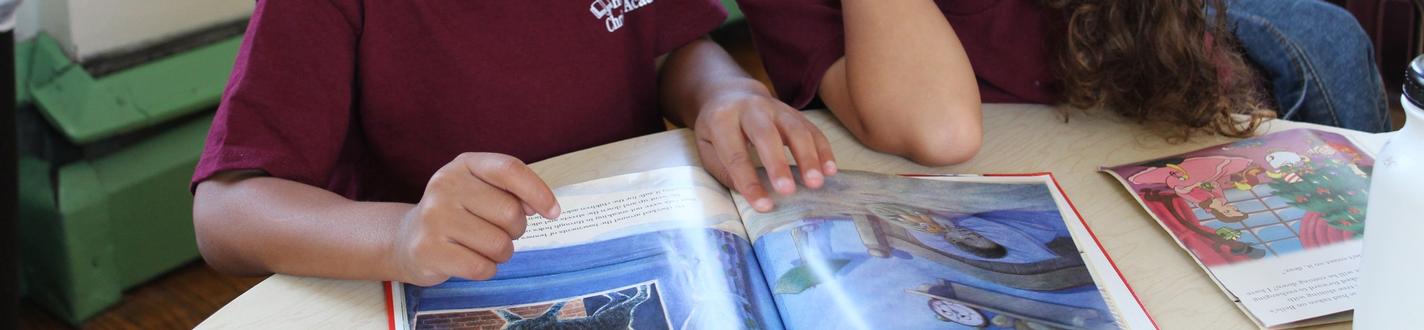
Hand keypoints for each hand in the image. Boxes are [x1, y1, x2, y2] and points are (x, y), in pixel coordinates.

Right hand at [388, 153, 559, 285]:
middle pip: (509, 212)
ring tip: (482, 247)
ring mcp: (434, 218)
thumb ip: (512, 191)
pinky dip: (486, 269)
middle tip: (498, 231)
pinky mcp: (428, 250)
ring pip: (498, 244)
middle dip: (515, 229)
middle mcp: (445, 185)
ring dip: (501, 253)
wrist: (407, 239)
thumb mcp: (480, 190)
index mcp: (463, 164)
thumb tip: (544, 207)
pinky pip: (481, 267)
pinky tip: (471, 260)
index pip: (509, 170)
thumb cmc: (457, 214)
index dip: (538, 191)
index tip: (553, 212)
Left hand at [694, 92, 837, 211]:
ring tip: (816, 183)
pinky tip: (830, 170)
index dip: (749, 181)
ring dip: (808, 157)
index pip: (735, 154)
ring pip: (795, 129)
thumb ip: (723, 169)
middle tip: (788, 191)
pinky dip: (823, 150)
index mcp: (722, 119)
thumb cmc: (717, 128)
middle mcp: (750, 109)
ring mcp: (775, 107)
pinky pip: (812, 129)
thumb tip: (749, 192)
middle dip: (778, 164)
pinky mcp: (794, 111)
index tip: (763, 206)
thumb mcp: (706, 146)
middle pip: (766, 135)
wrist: (730, 93)